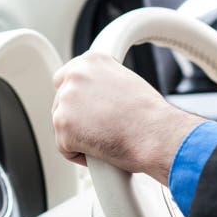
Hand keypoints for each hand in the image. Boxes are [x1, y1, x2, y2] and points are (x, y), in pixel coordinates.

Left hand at [52, 52, 202, 184]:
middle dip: (76, 119)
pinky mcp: (62, 125)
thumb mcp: (126, 83)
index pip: (66, 77)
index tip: (86, 110)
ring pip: (61, 125)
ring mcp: (66, 100)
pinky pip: (64, 147)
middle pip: (61, 103)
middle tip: (101, 130)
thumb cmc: (150, 116)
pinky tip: (101, 150)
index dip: (77, 99)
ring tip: (105, 138)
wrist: (155, 135)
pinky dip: (79, 154)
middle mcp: (75, 75)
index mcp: (91, 61)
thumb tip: (91, 98)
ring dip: (78, 136)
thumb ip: (102, 84)